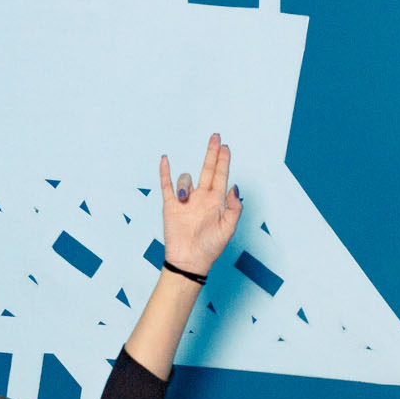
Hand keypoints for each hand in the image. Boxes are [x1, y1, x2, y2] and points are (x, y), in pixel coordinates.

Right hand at [160, 134, 241, 278]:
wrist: (190, 261)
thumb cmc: (210, 248)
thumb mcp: (228, 229)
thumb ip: (234, 207)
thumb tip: (234, 186)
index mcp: (216, 202)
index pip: (220, 176)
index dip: (223, 161)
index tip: (225, 146)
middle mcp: (201, 198)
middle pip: (207, 169)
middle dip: (212, 153)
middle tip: (216, 137)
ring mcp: (186, 201)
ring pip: (186, 180)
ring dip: (184, 183)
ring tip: (185, 198)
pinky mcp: (170, 205)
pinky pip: (166, 185)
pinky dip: (165, 173)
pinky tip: (165, 160)